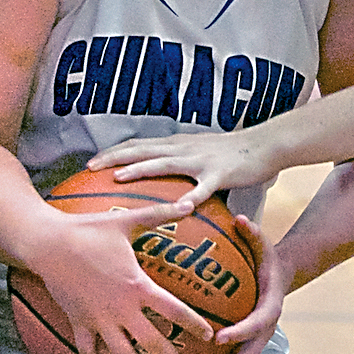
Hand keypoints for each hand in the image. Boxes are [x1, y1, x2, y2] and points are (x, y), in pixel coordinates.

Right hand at [22, 198, 211, 353]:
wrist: (49, 244)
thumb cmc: (89, 230)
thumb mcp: (128, 221)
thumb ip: (161, 214)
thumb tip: (191, 202)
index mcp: (137, 286)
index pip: (173, 309)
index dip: (193, 324)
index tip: (208, 336)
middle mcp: (121, 308)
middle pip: (152, 341)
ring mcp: (98, 319)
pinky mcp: (79, 322)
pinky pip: (87, 351)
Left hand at [89, 131, 274, 209]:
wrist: (263, 144)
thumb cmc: (230, 153)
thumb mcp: (198, 153)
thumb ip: (179, 162)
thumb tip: (159, 177)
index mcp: (177, 144)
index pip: (138, 145)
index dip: (113, 152)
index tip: (91, 162)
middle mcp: (183, 148)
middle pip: (142, 150)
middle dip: (114, 157)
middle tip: (90, 167)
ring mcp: (200, 160)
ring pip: (164, 163)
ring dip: (140, 169)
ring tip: (120, 178)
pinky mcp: (219, 174)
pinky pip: (203, 188)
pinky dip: (191, 197)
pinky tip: (180, 209)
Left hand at [193, 216, 289, 353]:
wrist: (281, 276)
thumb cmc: (267, 258)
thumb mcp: (263, 243)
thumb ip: (252, 233)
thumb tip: (241, 219)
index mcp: (269, 307)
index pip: (256, 323)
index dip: (240, 332)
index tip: (220, 338)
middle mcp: (264, 329)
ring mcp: (256, 341)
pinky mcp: (246, 346)